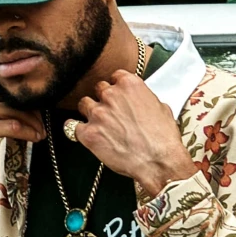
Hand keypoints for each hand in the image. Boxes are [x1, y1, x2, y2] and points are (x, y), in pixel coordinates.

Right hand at [0, 75, 45, 193]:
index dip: (23, 101)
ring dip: (33, 123)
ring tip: (41, 133)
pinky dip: (28, 132)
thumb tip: (7, 107)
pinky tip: (35, 138)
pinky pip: (13, 127)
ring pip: (16, 111)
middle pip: (13, 99)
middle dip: (32, 111)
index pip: (5, 89)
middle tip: (42, 123)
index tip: (34, 111)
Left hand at [70, 71, 196, 200]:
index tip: (117, 95)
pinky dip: (75, 130)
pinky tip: (82, 134)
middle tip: (109, 112)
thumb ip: (144, 98)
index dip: (116, 87)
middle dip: (103, 99)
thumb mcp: (161, 108)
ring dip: (89, 112)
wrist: (158, 160)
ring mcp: (98, 114)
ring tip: (97, 123)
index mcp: (130, 85)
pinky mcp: (88, 133)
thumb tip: (140, 101)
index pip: (114, 76)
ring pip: (84, 104)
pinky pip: (72, 127)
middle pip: (98, 89)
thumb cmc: (163, 138)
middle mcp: (111, 95)